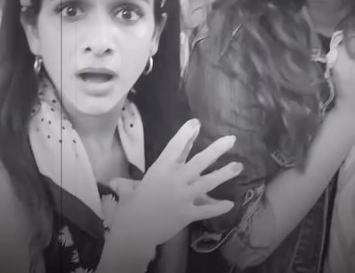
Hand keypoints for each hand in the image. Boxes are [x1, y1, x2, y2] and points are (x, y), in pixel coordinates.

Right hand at [108, 119, 241, 247]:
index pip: (176, 146)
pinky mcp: (188, 214)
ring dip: (224, 174)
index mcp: (161, 169)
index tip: (196, 123)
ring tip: (239, 166)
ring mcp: (184, 197)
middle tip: (232, 139)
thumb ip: (129, 184)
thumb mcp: (129, 190)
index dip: (186, 133)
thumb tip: (116, 183)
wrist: (133, 232)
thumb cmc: (129, 209)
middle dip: (217, 149)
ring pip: (209, 182)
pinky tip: (231, 204)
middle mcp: (175, 180)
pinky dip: (219, 207)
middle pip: (200, 161)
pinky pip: (207, 210)